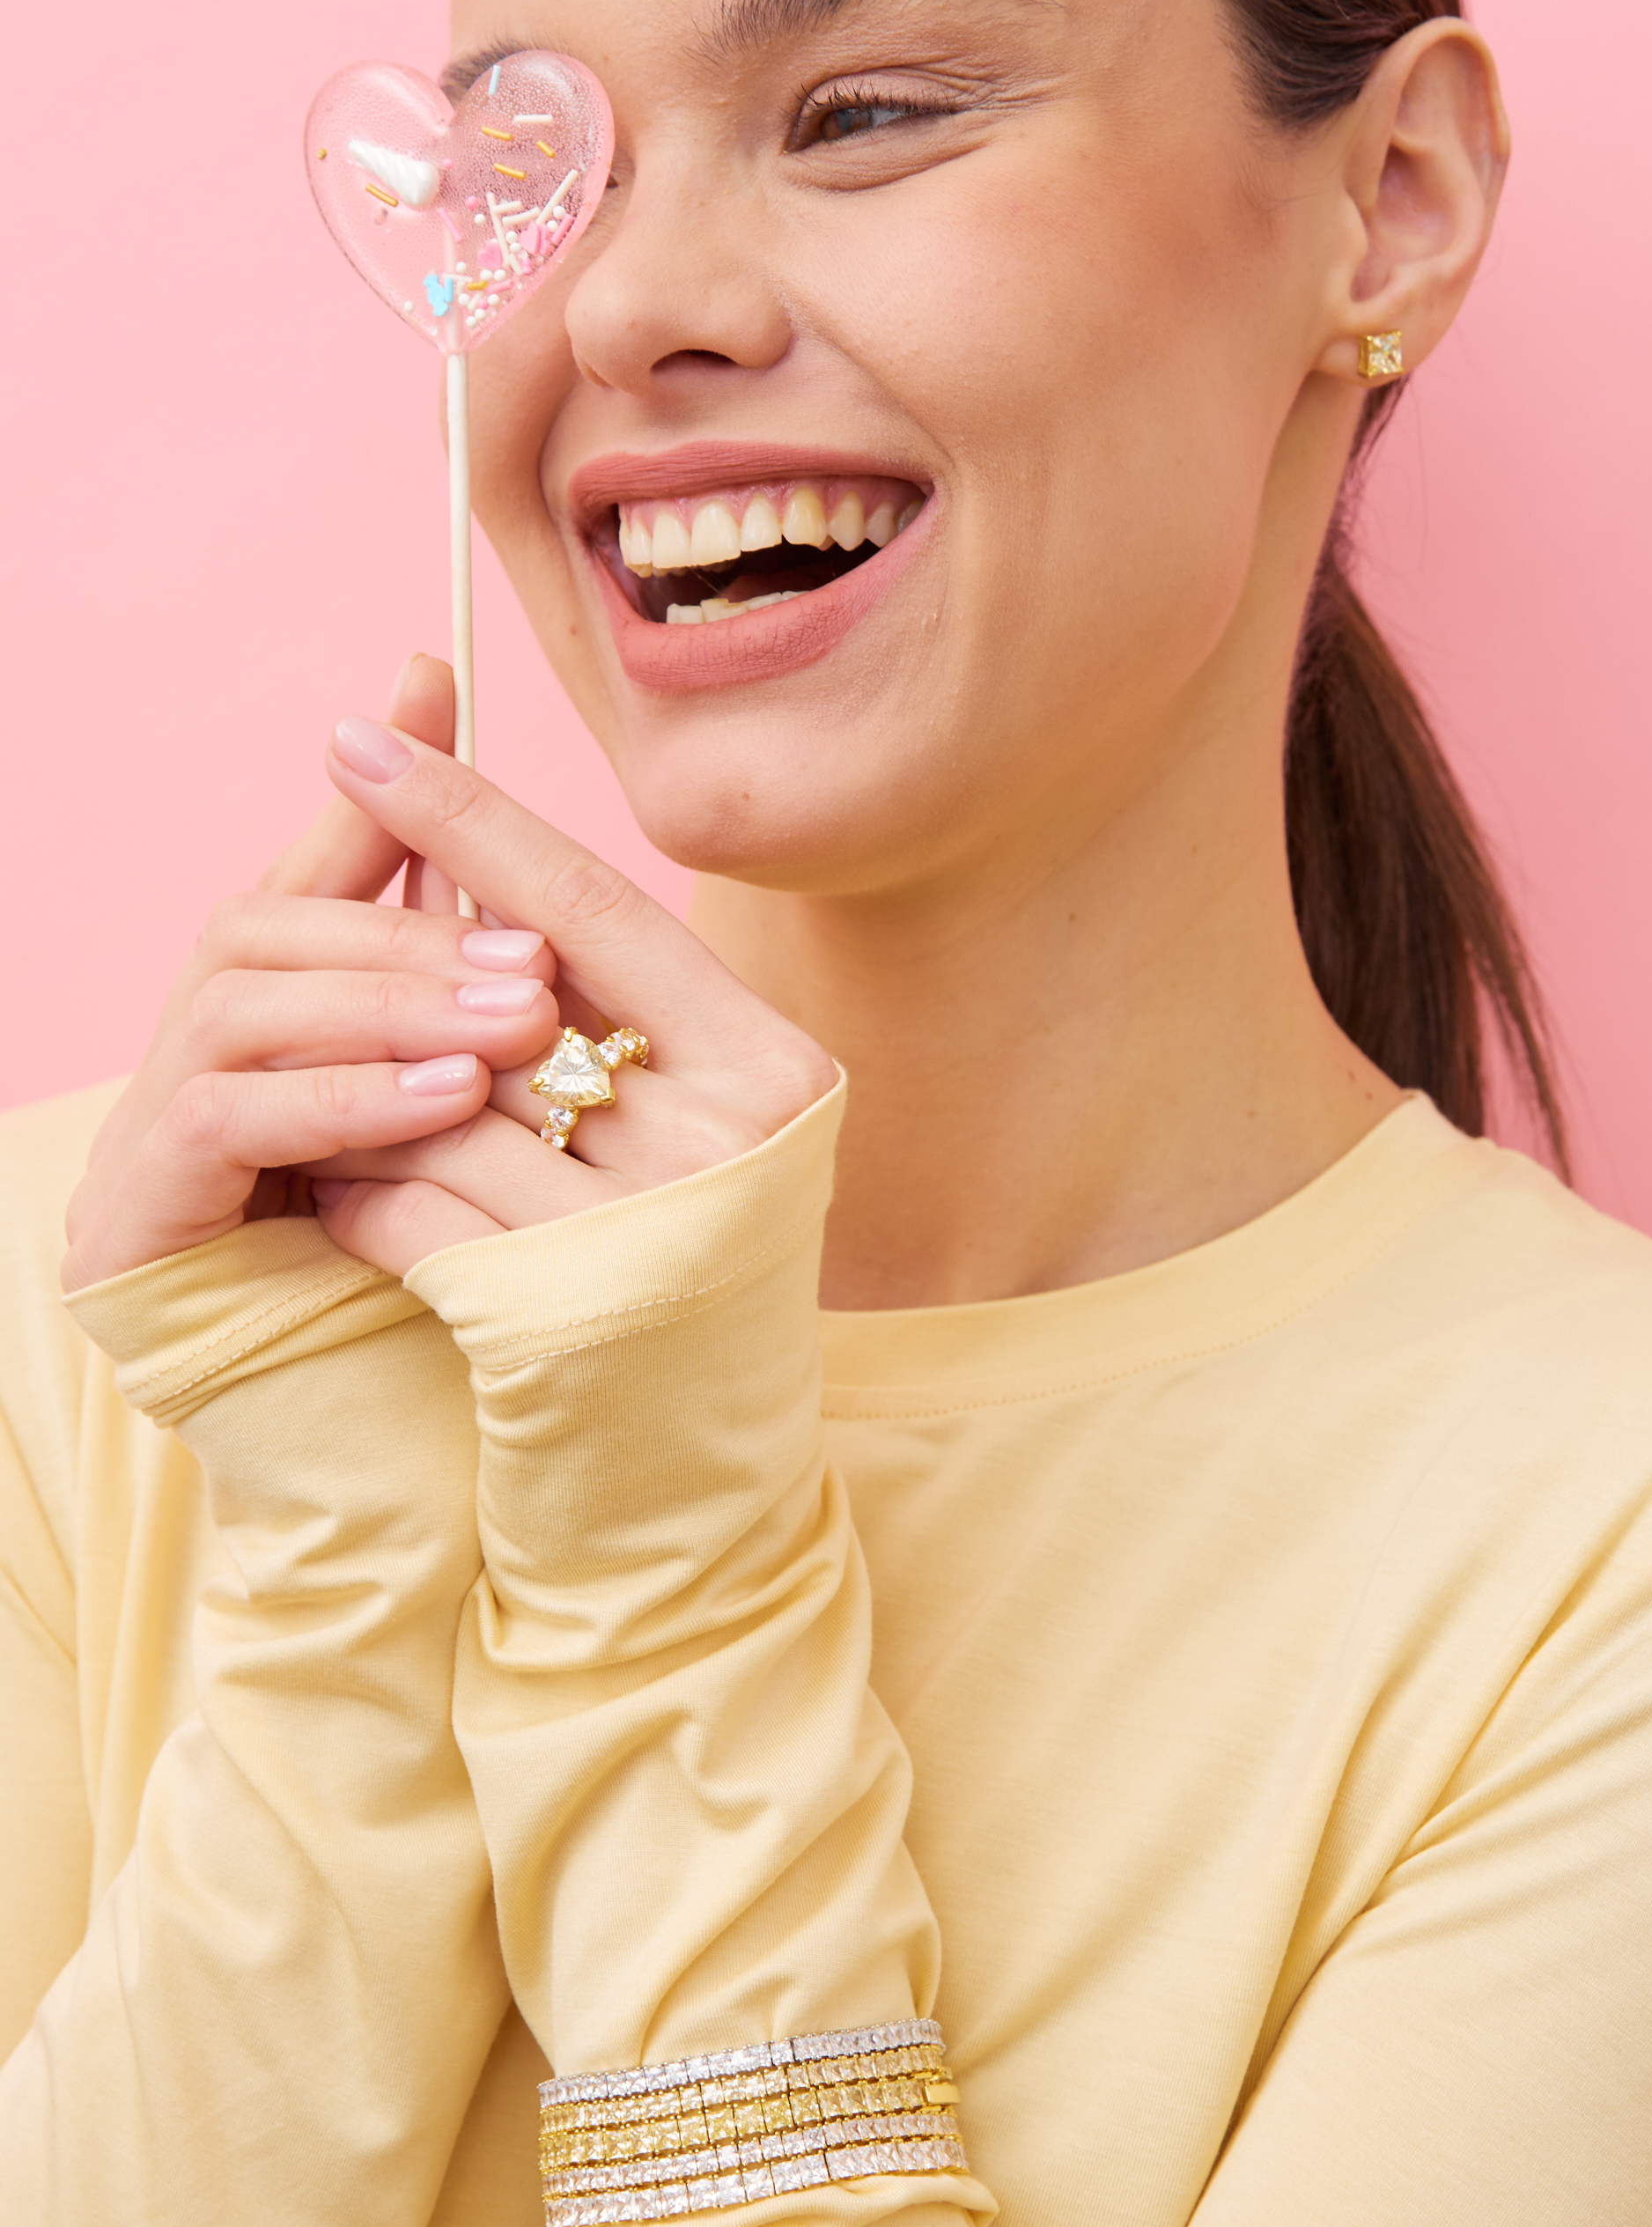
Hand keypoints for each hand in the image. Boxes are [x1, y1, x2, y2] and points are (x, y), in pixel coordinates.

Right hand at [62, 659, 563, 1291]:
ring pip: (240, 1004)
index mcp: (273, 1025)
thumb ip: (493, 1005)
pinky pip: (223, 1122)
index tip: (431, 667)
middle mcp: (192, 1060)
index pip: (313, 868)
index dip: (375, 775)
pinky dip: (340, 1098)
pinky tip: (443, 1104)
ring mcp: (147, 1139)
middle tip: (535, 963)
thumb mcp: (489, 1132)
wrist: (385, 1467)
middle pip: (268, 926)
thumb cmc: (448, 1289)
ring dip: (386, 1005)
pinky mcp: (129, 1226)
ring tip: (509, 1029)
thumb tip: (559, 891)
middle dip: (409, 929)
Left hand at [307, 714, 838, 1276]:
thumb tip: (464, 838)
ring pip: (442, 1105)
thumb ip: (604, 998)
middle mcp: (728, 1139)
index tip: (362, 740)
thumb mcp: (686, 1121)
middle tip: (303, 941)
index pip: (596, 905)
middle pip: (508, 999)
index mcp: (773, 1066)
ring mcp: (648, 1231)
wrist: (694, 1487)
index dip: (471, 816)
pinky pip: (409, 1212)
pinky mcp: (559, 1318)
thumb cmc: (680, 1272)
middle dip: (400, 981)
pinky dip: (362, 1198)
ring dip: (369, 1102)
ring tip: (336, 1109)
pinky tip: (350, 1202)